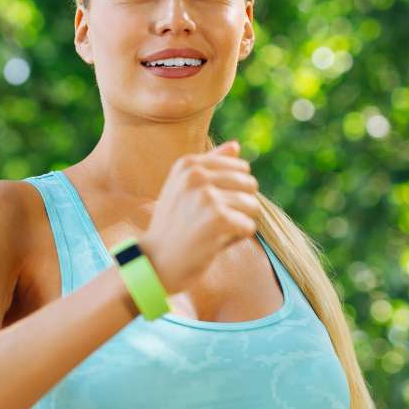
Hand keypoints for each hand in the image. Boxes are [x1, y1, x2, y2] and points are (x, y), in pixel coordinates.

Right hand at [140, 141, 261, 293]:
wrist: (156, 262)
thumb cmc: (173, 226)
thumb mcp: (183, 189)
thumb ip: (211, 165)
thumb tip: (236, 145)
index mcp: (188, 164)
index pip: (240, 167)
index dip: (232, 191)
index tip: (208, 206)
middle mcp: (196, 175)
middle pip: (249, 184)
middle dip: (239, 206)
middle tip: (213, 222)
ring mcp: (207, 196)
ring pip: (252, 205)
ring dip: (239, 223)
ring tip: (213, 232)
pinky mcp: (218, 218)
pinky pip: (249, 226)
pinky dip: (237, 238)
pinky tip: (216, 242)